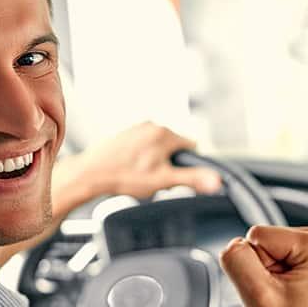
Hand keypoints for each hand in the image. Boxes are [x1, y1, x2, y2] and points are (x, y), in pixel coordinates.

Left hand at [72, 122, 221, 199]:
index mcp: (165, 133)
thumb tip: (217, 181)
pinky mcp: (126, 133)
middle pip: (174, 147)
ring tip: (138, 174)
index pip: (191, 148)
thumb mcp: (163, 181)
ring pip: (158, 147)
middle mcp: (152, 125)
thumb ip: (192, 179)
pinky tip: (129, 168)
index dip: (185, 165)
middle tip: (153, 177)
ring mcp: (137, 127)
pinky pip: (142, 146)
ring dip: (154, 161)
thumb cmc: (124, 176)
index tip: (172, 175)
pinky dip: (140, 157)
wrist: (91, 174)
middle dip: (168, 163)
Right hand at [219, 224, 307, 306]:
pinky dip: (271, 276)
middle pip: (261, 240)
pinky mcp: (307, 255)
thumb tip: (231, 245)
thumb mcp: (257, 297)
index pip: (257, 236)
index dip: (257, 268)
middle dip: (262, 270)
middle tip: (279, 296)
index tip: (275, 291)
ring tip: (283, 296)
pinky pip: (270, 255)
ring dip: (265, 275)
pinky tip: (285, 293)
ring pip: (263, 248)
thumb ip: (237, 262)